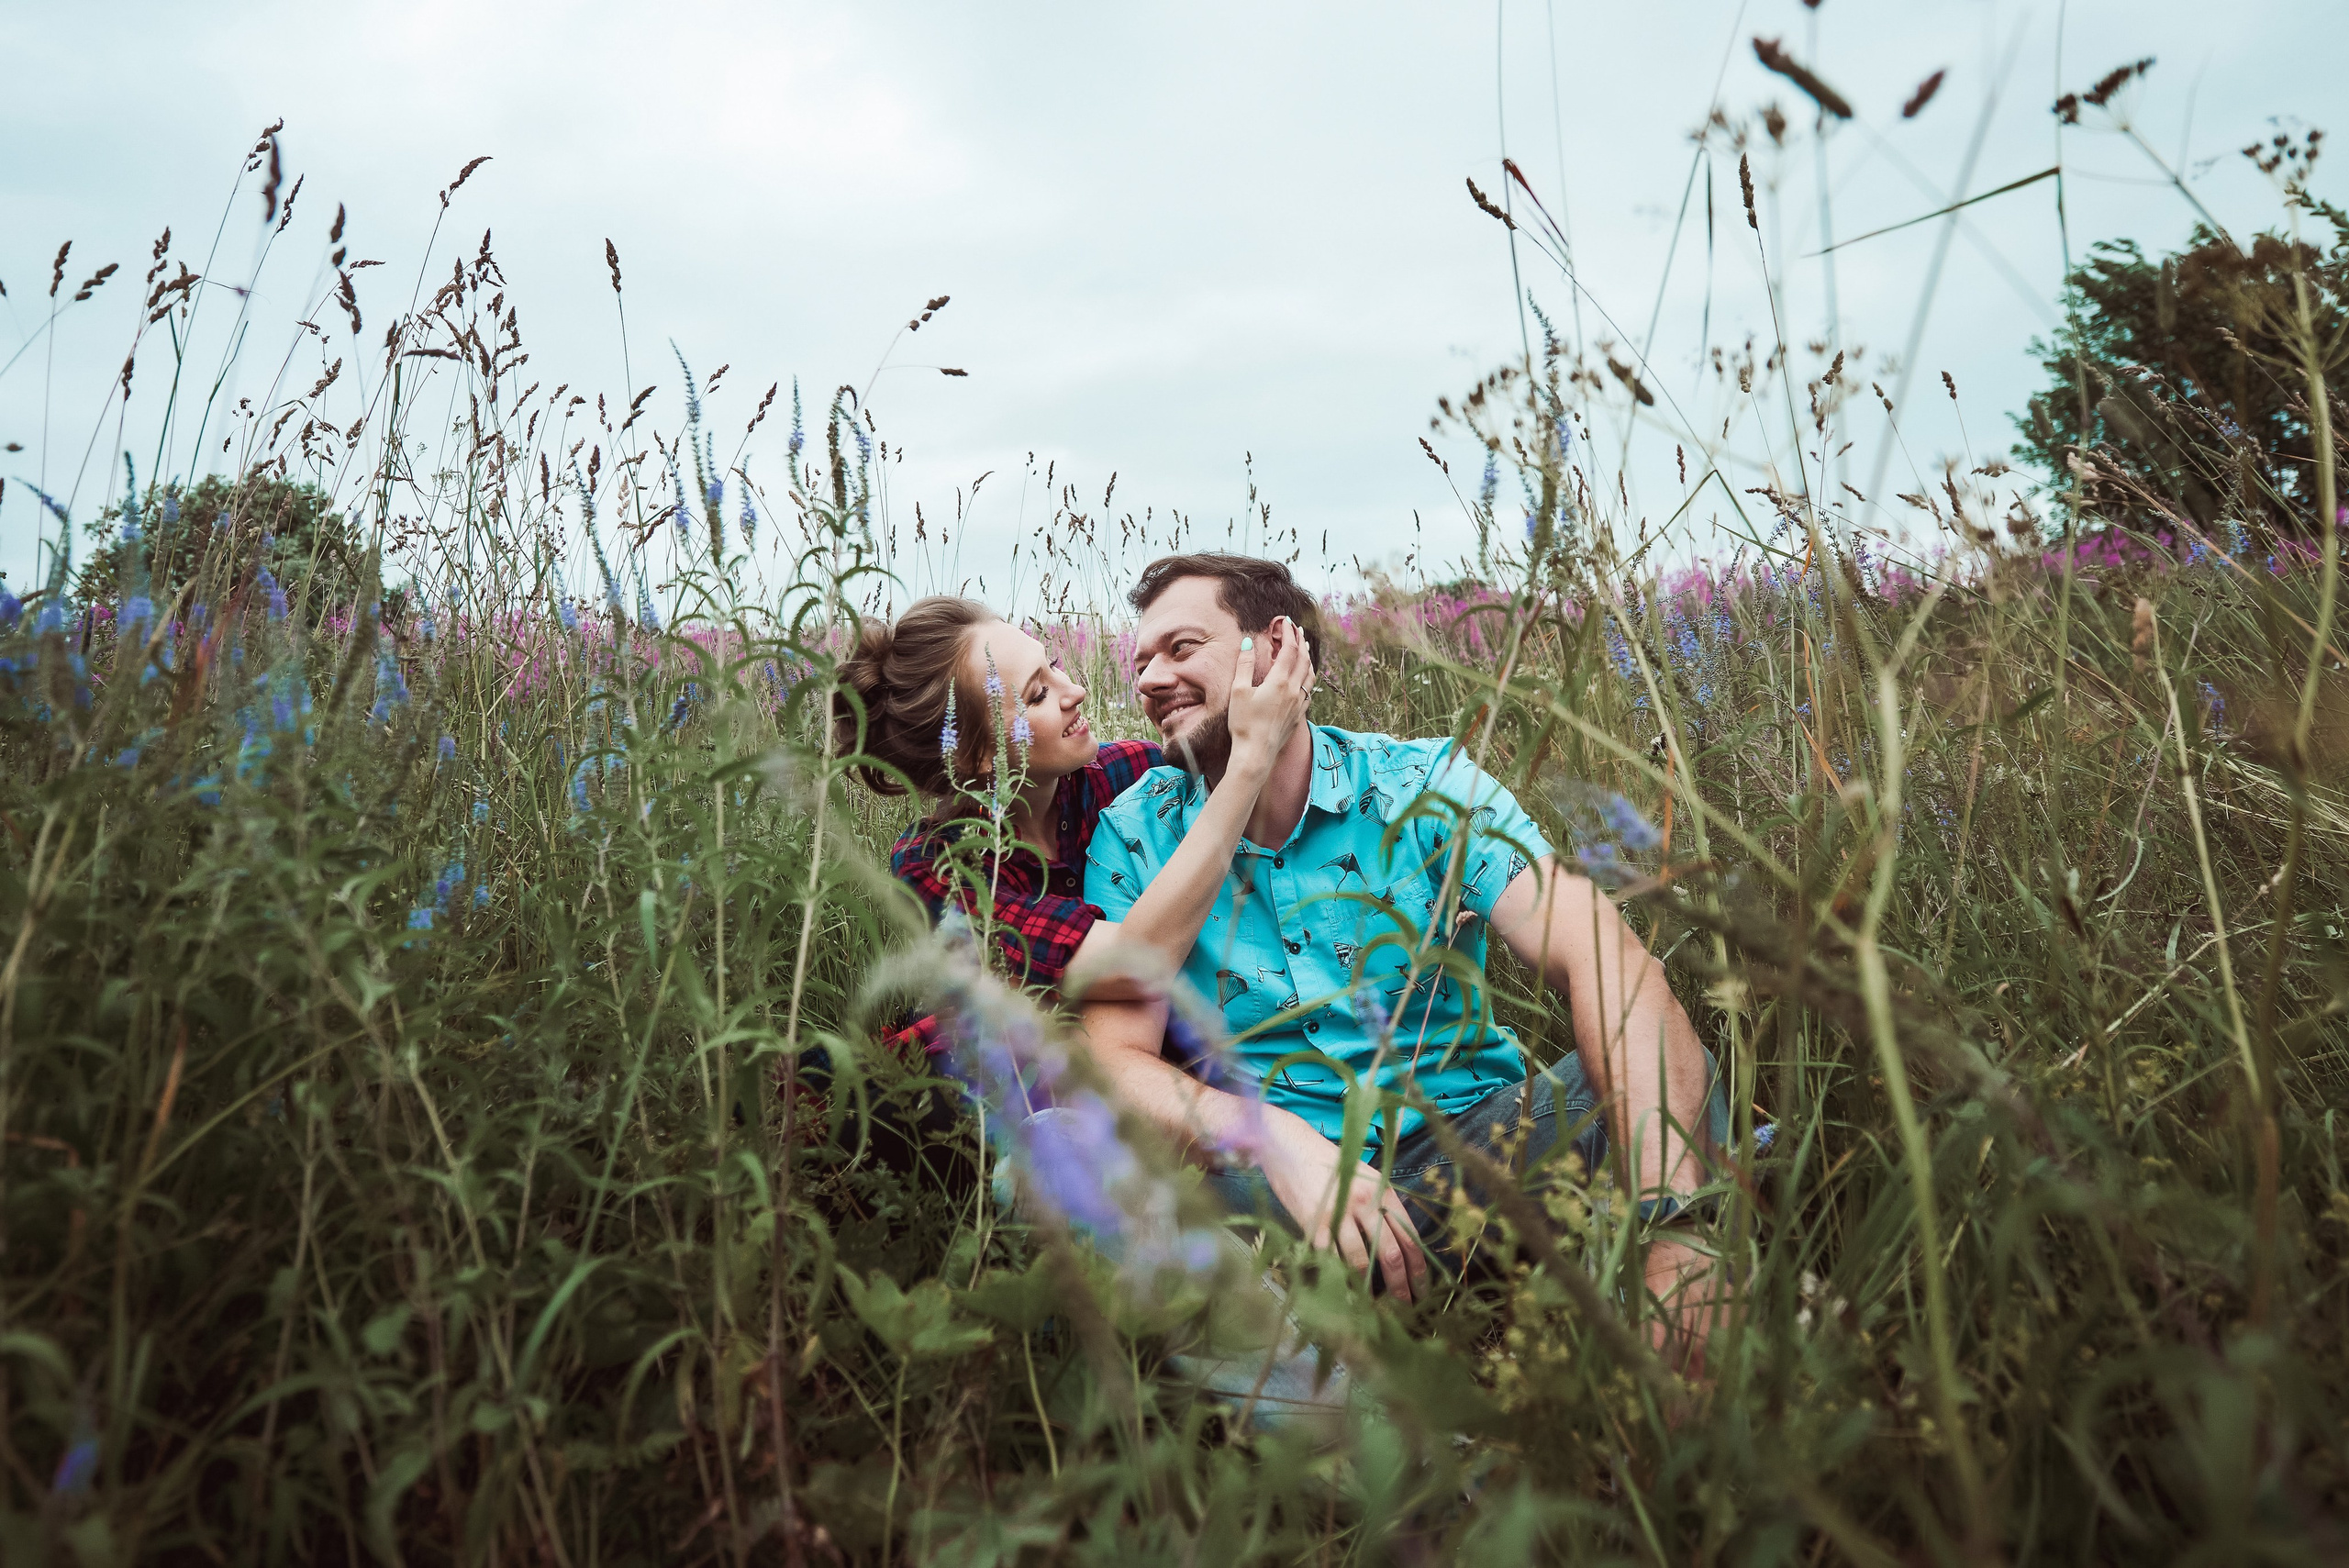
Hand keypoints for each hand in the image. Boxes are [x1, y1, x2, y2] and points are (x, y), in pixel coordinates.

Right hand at [1225, 615, 1313, 774]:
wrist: (1256, 753)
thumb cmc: (1244, 724)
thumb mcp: (1238, 691)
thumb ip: (1244, 665)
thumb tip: (1246, 642)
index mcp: (1279, 681)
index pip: (1289, 650)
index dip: (1289, 633)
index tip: (1287, 622)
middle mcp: (1293, 690)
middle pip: (1303, 659)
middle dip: (1301, 642)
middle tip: (1298, 630)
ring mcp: (1299, 703)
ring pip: (1310, 675)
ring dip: (1308, 659)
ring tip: (1305, 649)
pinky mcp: (1299, 716)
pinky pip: (1309, 690)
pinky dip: (1308, 677)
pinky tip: (1305, 678)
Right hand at [1252, 1106, 1427, 1303]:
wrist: (1289, 1147)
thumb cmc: (1329, 1163)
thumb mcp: (1365, 1176)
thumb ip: (1382, 1205)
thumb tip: (1400, 1243)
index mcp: (1383, 1191)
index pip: (1409, 1235)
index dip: (1418, 1267)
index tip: (1422, 1288)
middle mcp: (1365, 1202)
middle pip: (1390, 1253)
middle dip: (1400, 1286)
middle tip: (1405, 1307)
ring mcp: (1338, 1214)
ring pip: (1360, 1261)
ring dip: (1368, 1289)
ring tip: (1374, 1307)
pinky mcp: (1313, 1225)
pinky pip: (1331, 1259)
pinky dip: (1338, 1278)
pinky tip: (1344, 1293)